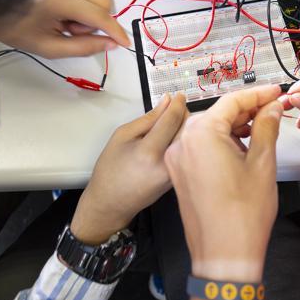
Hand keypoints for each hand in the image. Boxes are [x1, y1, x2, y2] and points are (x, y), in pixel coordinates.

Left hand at [0, 0, 130, 58]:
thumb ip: (82, 47)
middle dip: (97, 21)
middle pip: (104, 1)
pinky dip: (77, 2)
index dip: (115, 31)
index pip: (100, 15)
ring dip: (87, 12)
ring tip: (61, 20)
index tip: (124, 43)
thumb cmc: (8, 24)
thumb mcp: (45, 45)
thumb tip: (109, 44)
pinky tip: (56, 9)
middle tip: (73, 31)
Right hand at [70, 93, 187, 244]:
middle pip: (186, 130)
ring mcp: (175, 174)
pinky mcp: (178, 180)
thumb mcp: (122, 136)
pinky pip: (186, 154)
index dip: (177, 104)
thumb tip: (166, 102)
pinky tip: (175, 138)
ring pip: (189, 142)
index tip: (179, 95)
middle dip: (185, 114)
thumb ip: (147, 119)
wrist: (111, 204)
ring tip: (174, 122)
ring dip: (186, 127)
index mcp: (149, 151)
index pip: (172, 120)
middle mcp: (167, 164)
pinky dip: (184, 142)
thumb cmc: (111, 169)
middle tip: (177, 106)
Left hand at [165, 85, 283, 282]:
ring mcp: (177, 158)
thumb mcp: (262, 163)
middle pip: (218, 112)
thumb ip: (266, 127)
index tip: (275, 92)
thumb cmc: (242, 216)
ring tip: (262, 128)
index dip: (258, 94)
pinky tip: (242, 146)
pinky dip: (221, 141)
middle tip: (273, 108)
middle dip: (246, 109)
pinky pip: (200, 146)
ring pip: (209, 129)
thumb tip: (271, 108)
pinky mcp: (179, 173)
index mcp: (201, 133)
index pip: (232, 101)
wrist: (224, 256)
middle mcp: (182, 142)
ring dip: (234, 126)